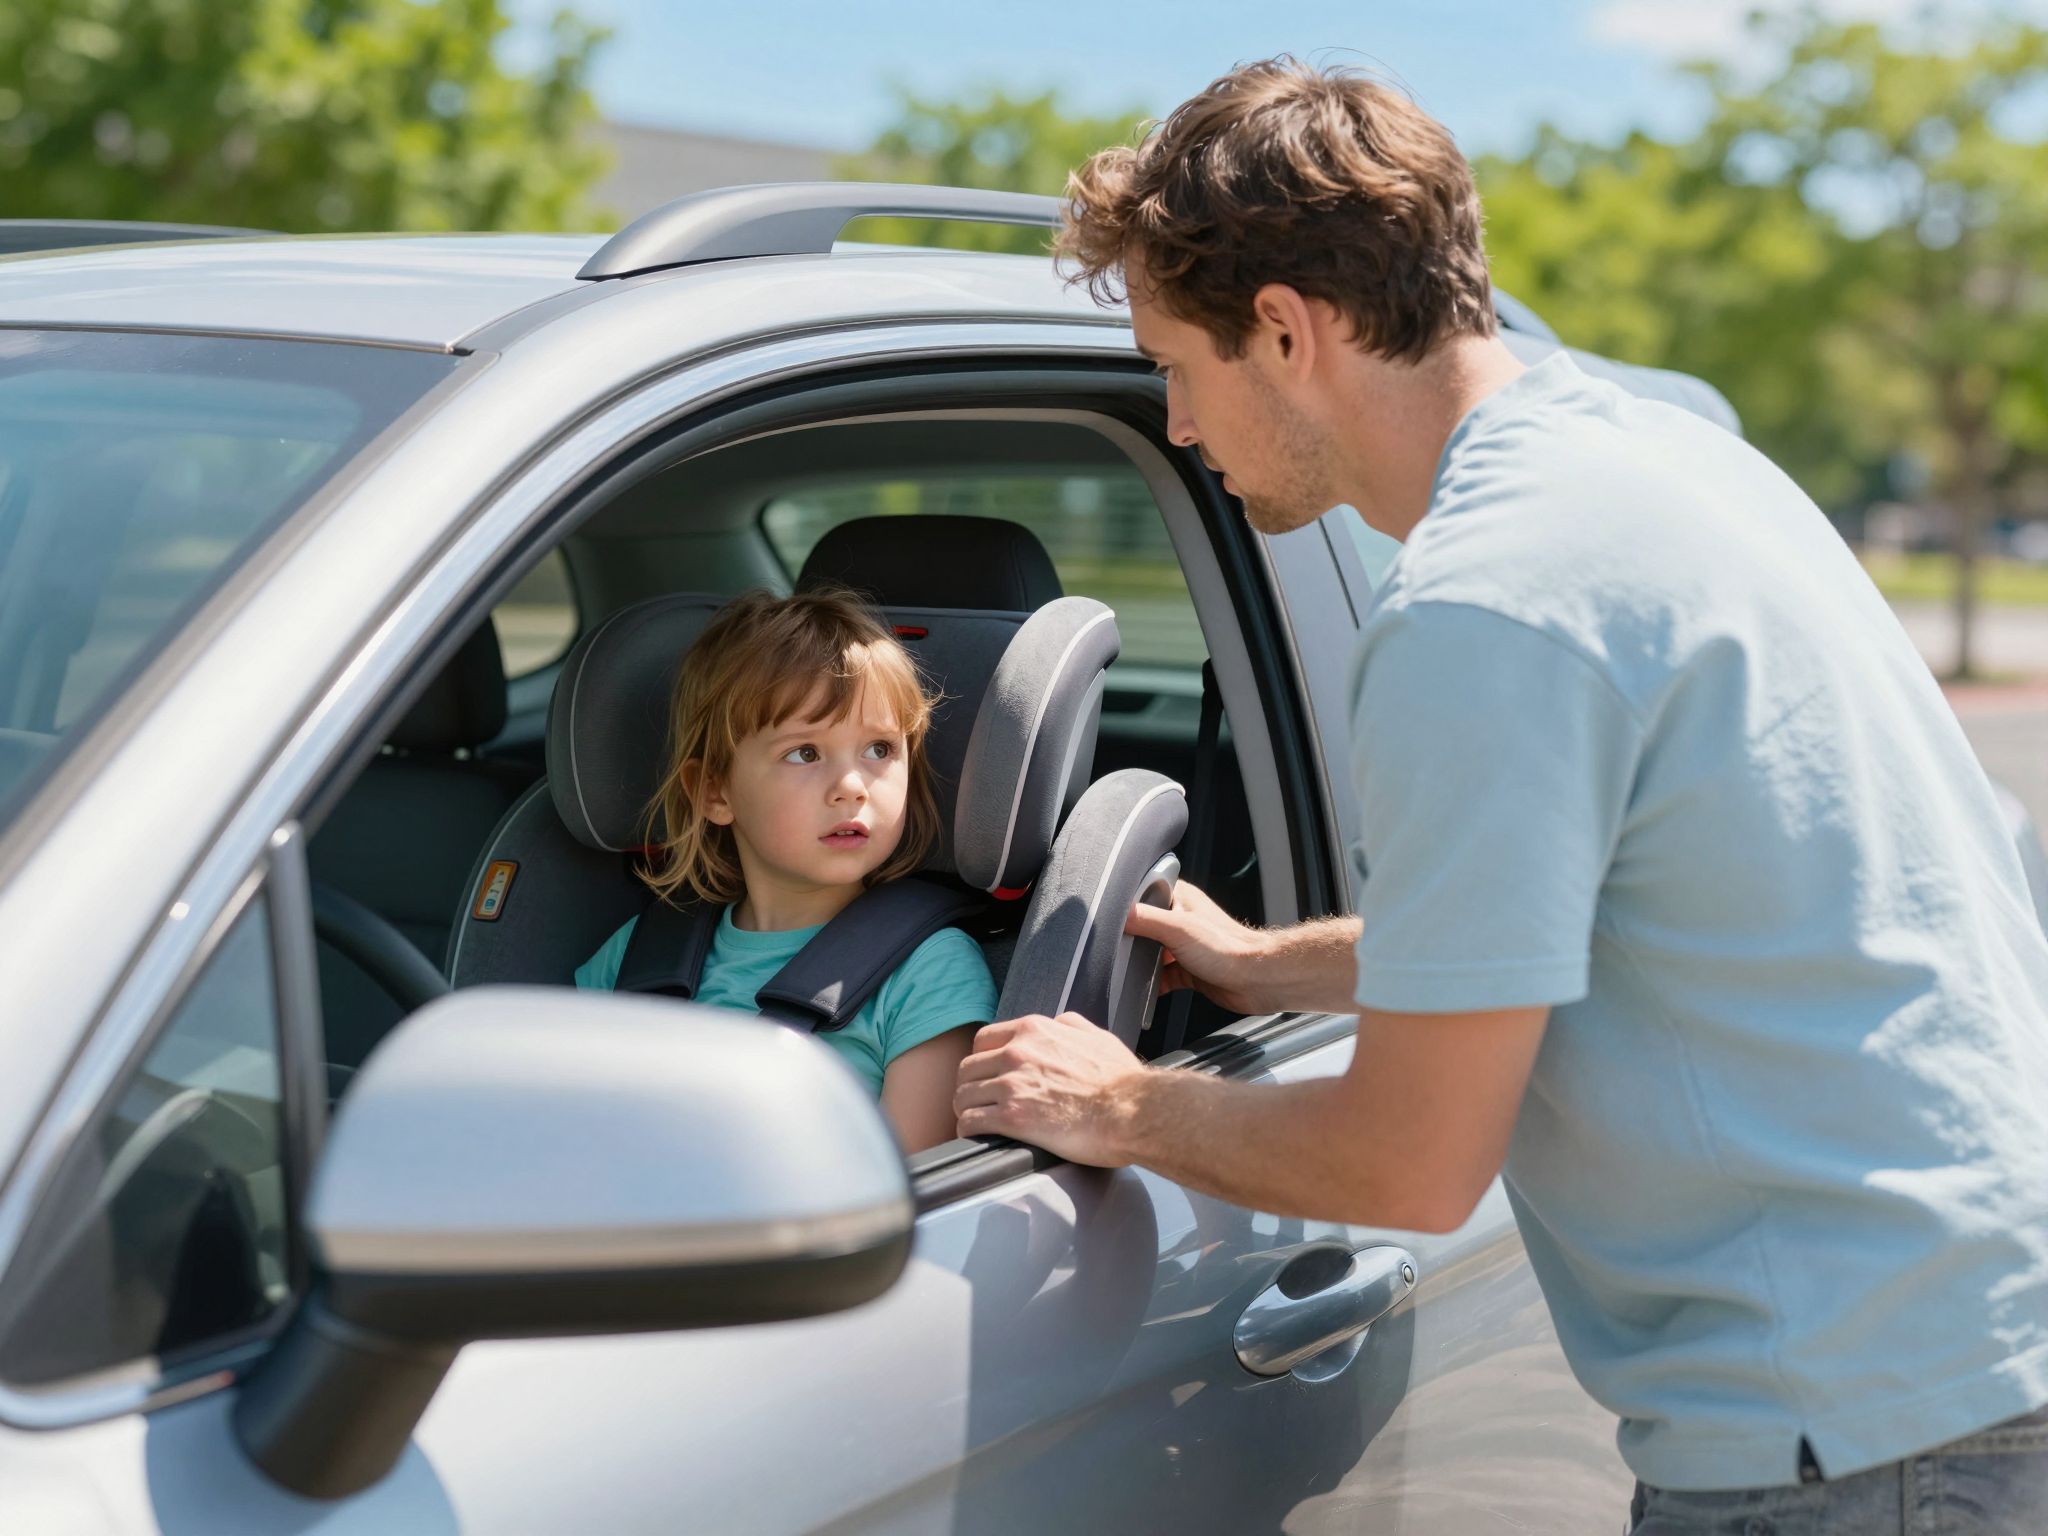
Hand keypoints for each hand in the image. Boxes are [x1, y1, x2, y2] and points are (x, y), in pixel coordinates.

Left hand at [954, 1013, 1147, 1165]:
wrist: (1133, 1111)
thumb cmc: (1122, 1080)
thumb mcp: (1097, 1036)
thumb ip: (1070, 1026)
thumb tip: (1058, 1024)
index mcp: (1034, 1031)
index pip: (984, 1040)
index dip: (982, 1060)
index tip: (986, 1075)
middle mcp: (1017, 1053)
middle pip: (967, 1068)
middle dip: (970, 1086)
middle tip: (978, 1101)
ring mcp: (1012, 1085)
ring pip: (963, 1095)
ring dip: (966, 1109)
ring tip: (974, 1121)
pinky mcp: (1012, 1118)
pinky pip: (971, 1122)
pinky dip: (968, 1130)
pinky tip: (976, 1137)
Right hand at [1124, 881, 1267, 1012]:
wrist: (1256, 980)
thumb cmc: (1228, 949)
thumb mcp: (1178, 928)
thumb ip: (1145, 919)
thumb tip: (1116, 914)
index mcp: (1180, 898)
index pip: (1143, 894)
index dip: (1125, 905)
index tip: (1108, 918)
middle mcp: (1181, 920)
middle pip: (1143, 927)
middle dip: (1131, 941)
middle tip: (1116, 950)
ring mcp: (1185, 946)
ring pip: (1152, 954)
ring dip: (1141, 965)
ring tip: (1127, 972)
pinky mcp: (1189, 969)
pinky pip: (1163, 977)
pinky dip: (1153, 985)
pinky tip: (1145, 991)